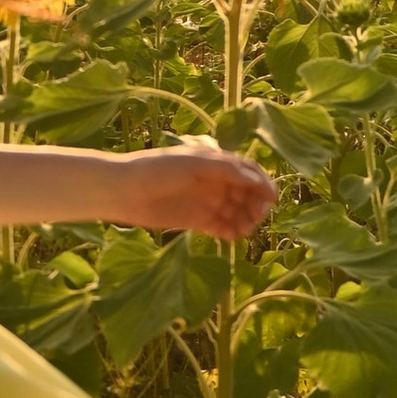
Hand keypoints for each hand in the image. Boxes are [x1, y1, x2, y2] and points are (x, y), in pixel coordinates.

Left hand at [129, 136, 277, 242]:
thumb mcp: (194, 163)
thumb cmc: (158, 169)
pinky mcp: (196, 220)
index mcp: (214, 161)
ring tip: (245, 229)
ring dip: (245, 219)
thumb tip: (257, 180)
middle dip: (255, 204)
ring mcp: (205, 201)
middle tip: (257, 216)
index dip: (261, 183)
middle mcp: (213, 181)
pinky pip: (221, 226)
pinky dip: (230, 231)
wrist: (124, 190)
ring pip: (235, 211)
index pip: (247, 171)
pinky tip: (233, 236)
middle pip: (245, 193)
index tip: (271, 198)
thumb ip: (226, 170)